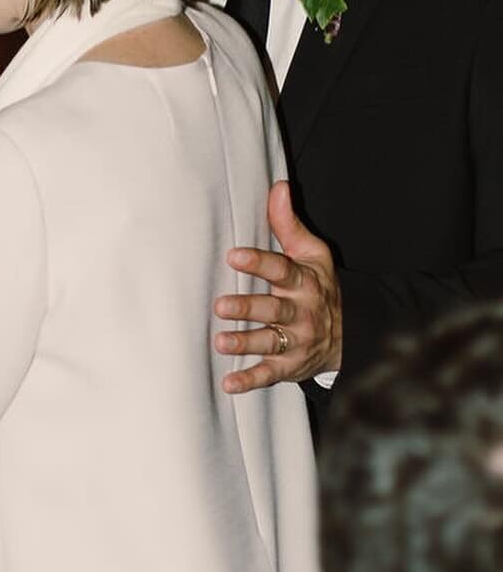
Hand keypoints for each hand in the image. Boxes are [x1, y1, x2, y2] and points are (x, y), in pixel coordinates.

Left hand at [214, 181, 341, 393]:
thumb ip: (288, 224)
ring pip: (270, 342)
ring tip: (221, 342)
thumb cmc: (319, 285)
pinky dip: (250, 380)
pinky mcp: (290, 365)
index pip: (281, 270)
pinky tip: (229, 383)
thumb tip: (277, 187)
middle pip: (274, 310)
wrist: (350, 332)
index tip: (234, 255)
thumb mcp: (312, 253)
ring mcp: (297, 341)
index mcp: (304, 282)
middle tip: (221, 305)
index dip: (259, 263)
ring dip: (246, 343)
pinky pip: (271, 375)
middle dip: (249, 308)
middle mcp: (301, 313)